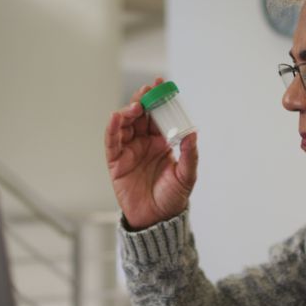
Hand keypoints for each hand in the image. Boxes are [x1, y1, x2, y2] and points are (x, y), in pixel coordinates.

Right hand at [105, 78, 198, 229]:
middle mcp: (144, 143)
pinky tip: (116, 117)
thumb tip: (193, 133)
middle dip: (142, 100)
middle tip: (147, 90)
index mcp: (161, 143)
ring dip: (128, 111)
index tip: (162, 85)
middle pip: (140, 115)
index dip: (159, 100)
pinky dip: (113, 128)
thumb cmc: (172, 198)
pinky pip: (112, 141)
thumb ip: (189, 155)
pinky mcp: (116, 161)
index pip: (158, 116)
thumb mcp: (186, 176)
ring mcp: (129, 151)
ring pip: (125, 124)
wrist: (156, 220)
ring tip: (136, 106)